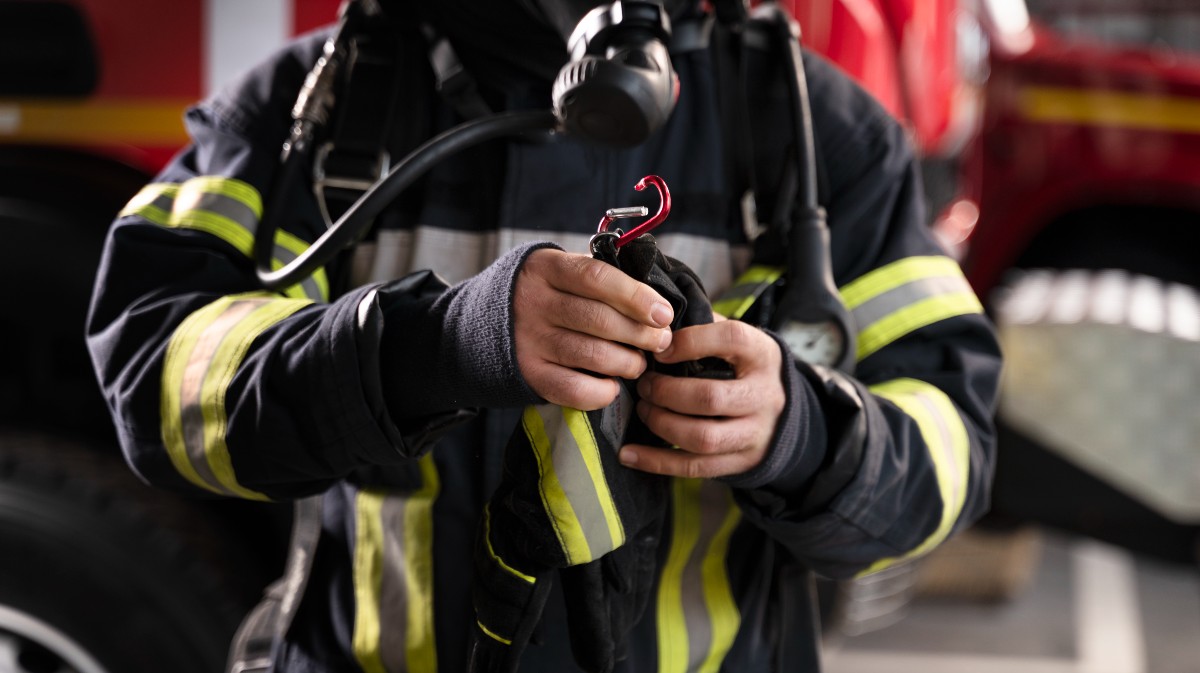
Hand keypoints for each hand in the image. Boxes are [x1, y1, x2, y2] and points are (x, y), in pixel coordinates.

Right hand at [514, 248, 674, 409]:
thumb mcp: (563, 271)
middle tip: (661, 342)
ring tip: (639, 363)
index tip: (664, 314)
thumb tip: (656, 303)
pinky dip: (602, 391)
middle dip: (641, 334)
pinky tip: (613, 385)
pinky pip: (574, 389)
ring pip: (593, 355)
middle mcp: (534, 302)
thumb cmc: (547, 295)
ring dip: (628, 363)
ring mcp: (529, 340)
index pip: (597, 277)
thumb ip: (602, 278)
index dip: (636, 296)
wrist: (488, 323)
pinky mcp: (529, 373)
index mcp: (547, 267)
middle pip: (599, 320)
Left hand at [619, 315, 785, 477]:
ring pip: (702, 438)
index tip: (660, 350)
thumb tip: (655, 326)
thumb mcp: (737, 342)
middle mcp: (764, 395)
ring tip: (643, 410)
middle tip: (644, 385)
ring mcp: (754, 434)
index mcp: (762, 355)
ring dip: (662, 425)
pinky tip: (629, 453)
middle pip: (711, 397)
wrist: (784, 414)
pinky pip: (695, 467)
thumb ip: (703, 328)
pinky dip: (657, 462)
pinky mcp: (741, 462)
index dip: (691, 342)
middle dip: (667, 392)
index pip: (731, 339)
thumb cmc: (744, 368)